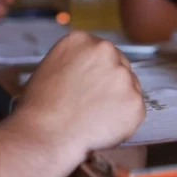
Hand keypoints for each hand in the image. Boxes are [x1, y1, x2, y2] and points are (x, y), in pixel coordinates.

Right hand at [13, 31, 144, 161]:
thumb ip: (76, 60)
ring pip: (129, 86)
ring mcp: (124, 76)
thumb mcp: (51, 67)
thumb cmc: (40, 108)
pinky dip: (124, 120)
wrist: (46, 135)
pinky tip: (103, 126)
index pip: (102, 51)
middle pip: (119, 65)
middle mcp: (107, 51)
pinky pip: (135, 109)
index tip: (89, 85)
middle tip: (93, 103)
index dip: (96, 71)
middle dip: (110, 83)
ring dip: (118, 100)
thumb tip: (90, 68)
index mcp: (82, 40)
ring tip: (94, 117)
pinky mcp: (136, 101)